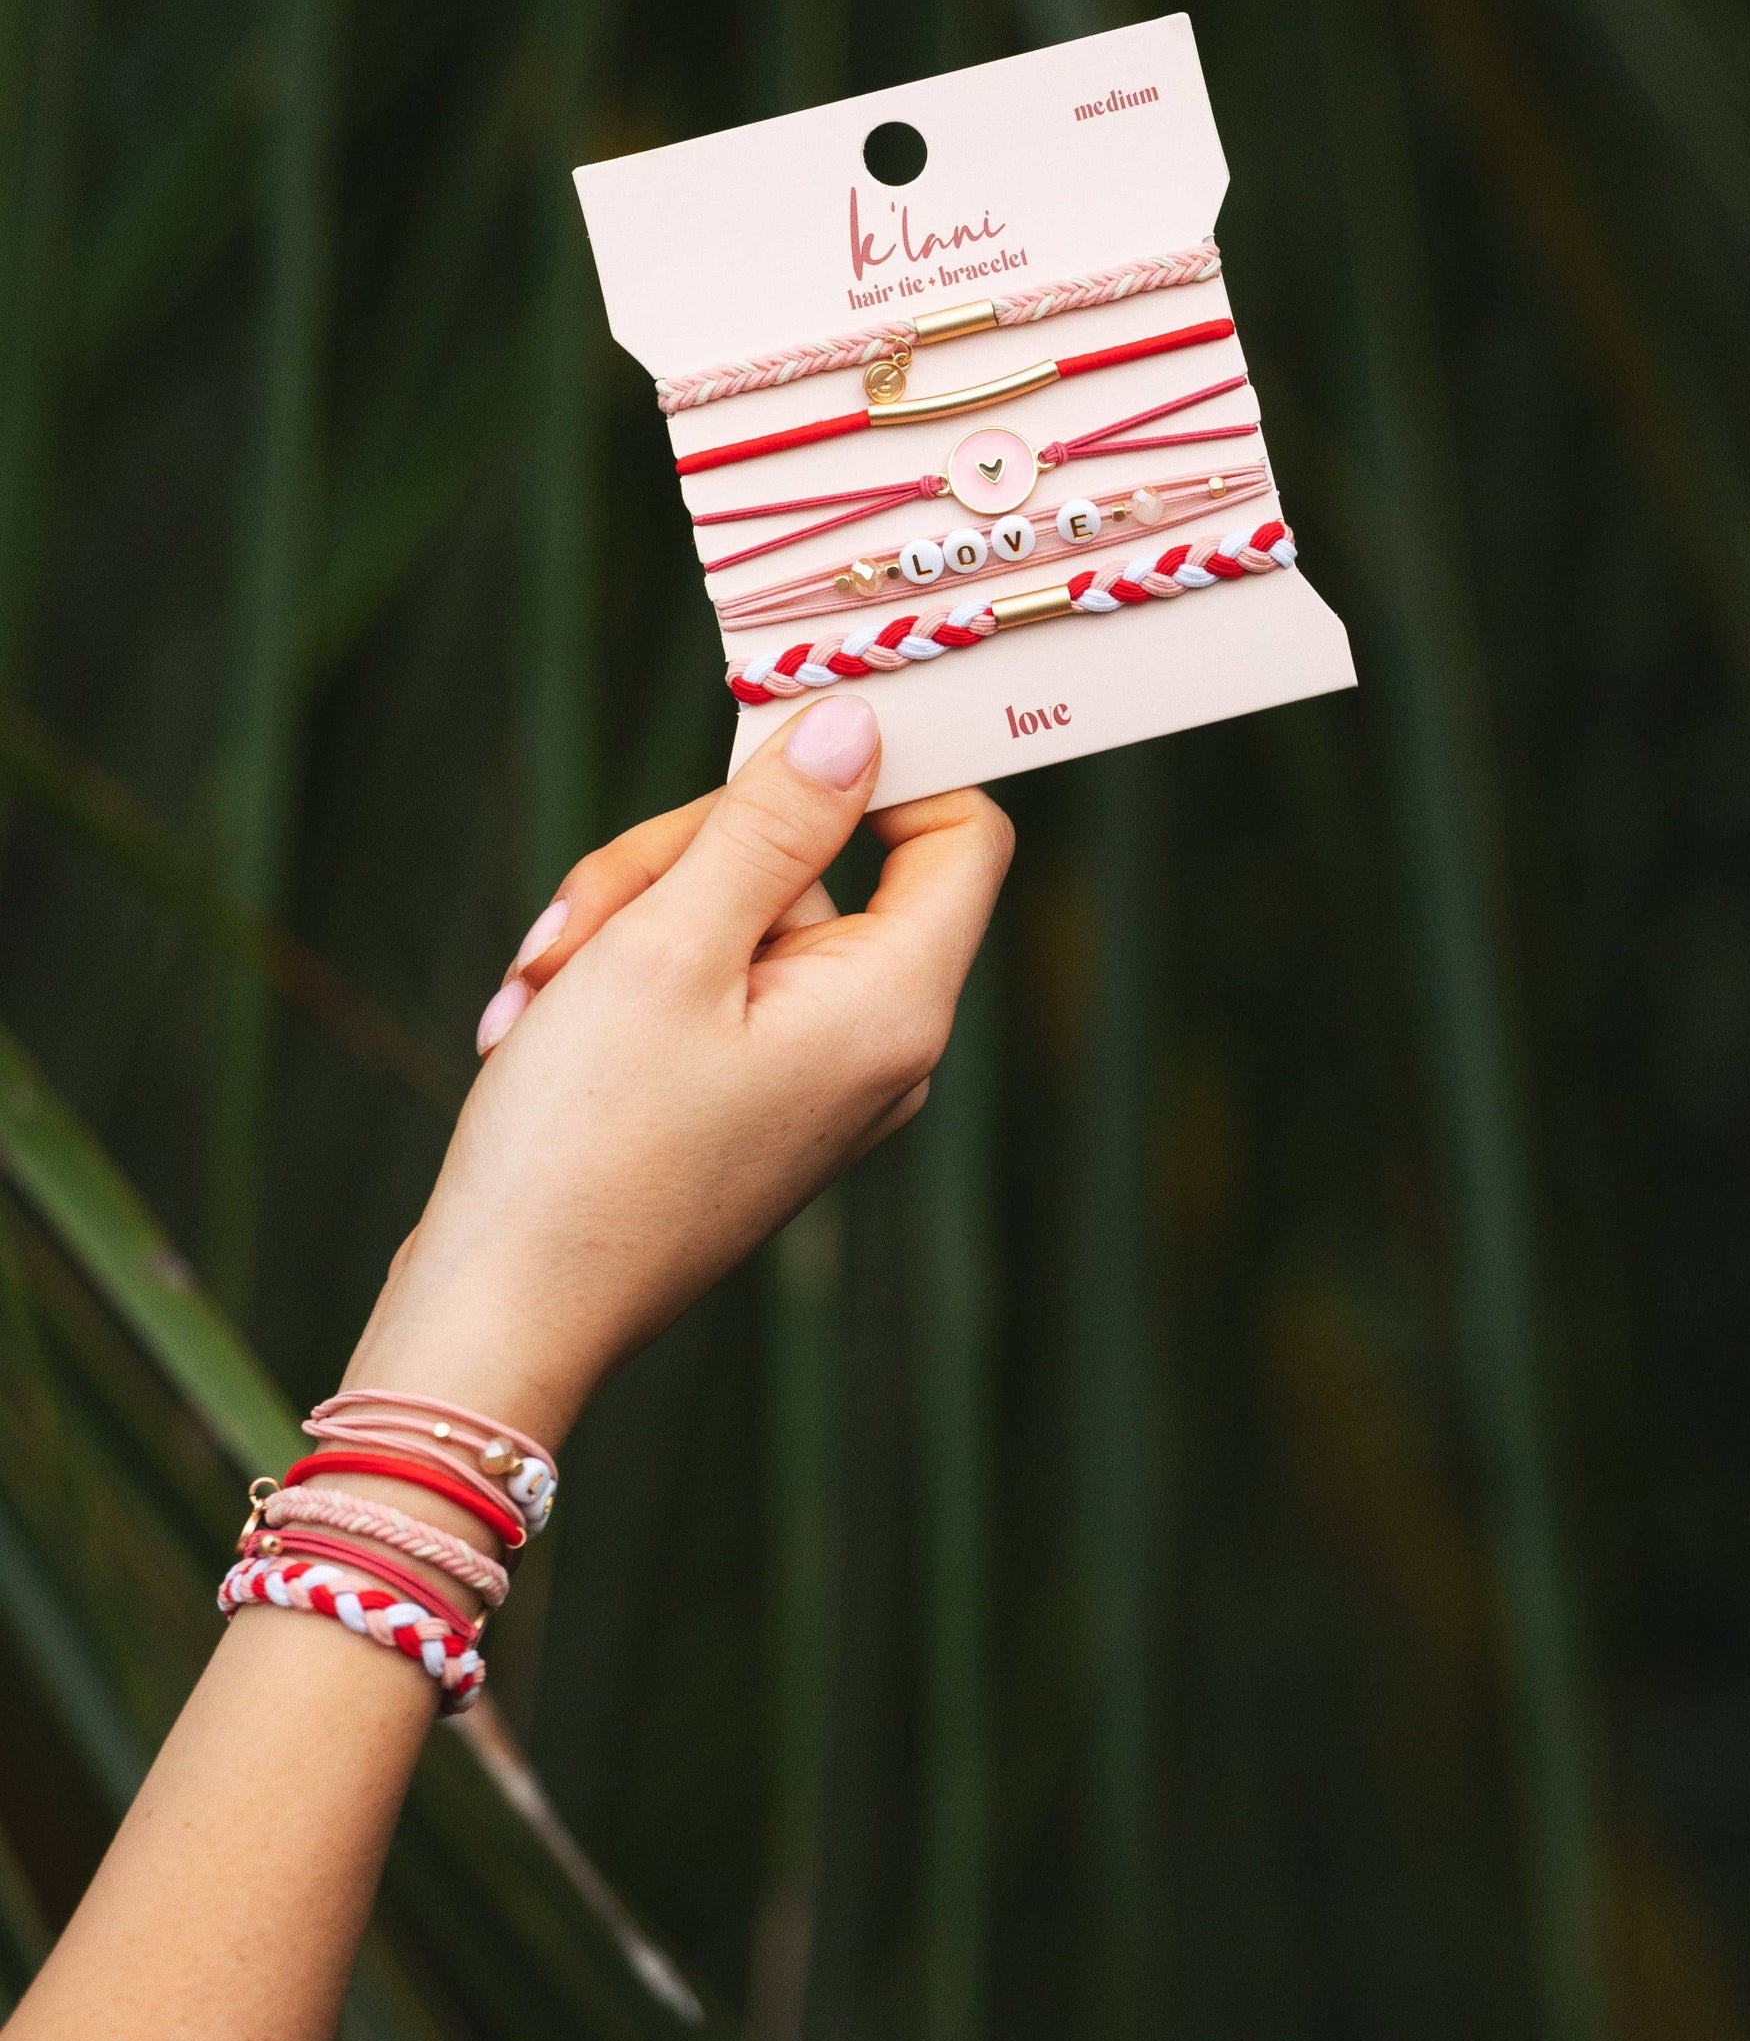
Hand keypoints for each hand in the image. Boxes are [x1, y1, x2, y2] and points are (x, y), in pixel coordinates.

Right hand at [343, 695, 1010, 1447]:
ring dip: (630, 920)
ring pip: (738, 911)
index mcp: (895, 1003)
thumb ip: (770, 825)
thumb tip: (860, 725)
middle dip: (685, 858)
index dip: (887, 766)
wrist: (498, 1315)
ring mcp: (811, 1072)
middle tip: (581, 920)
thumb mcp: (670, 946)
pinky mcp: (746, 1095)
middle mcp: (878, 1040)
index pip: (960, 831)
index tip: (773, 735)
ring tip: (540, 989)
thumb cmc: (583, 1142)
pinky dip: (623, 976)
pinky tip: (539, 1022)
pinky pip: (706, 980)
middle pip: (816, 860)